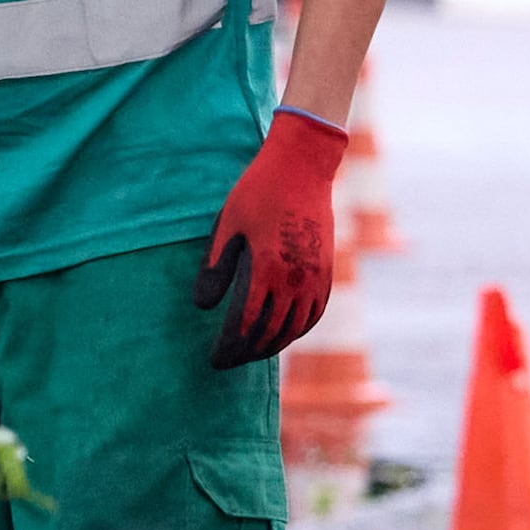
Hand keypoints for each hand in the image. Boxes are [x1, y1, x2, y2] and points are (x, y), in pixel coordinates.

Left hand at [191, 108, 346, 367]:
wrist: (303, 166)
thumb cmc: (258, 192)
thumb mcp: (227, 226)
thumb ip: (215, 268)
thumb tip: (202, 307)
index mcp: (267, 269)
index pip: (246, 323)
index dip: (230, 346)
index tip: (214, 360)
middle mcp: (296, 279)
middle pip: (272, 331)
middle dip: (248, 352)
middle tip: (228, 362)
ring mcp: (317, 276)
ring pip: (297, 326)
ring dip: (274, 344)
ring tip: (252, 352)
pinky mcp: (328, 269)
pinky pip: (317, 311)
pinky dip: (300, 328)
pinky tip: (285, 334)